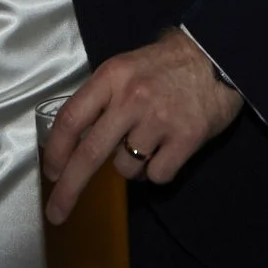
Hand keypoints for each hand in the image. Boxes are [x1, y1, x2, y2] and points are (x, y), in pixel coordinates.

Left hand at [41, 28, 242, 221]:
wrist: (217, 54)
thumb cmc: (166, 64)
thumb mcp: (125, 68)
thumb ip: (102, 98)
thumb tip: (76, 140)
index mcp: (112, 77)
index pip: (72, 118)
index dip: (55, 151)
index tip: (50, 173)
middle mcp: (131, 99)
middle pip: (90, 153)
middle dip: (69, 189)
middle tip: (57, 212)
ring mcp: (159, 120)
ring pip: (126, 168)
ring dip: (131, 167)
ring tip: (148, 143)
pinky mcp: (186, 138)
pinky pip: (157, 175)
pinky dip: (158, 170)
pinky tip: (167, 149)